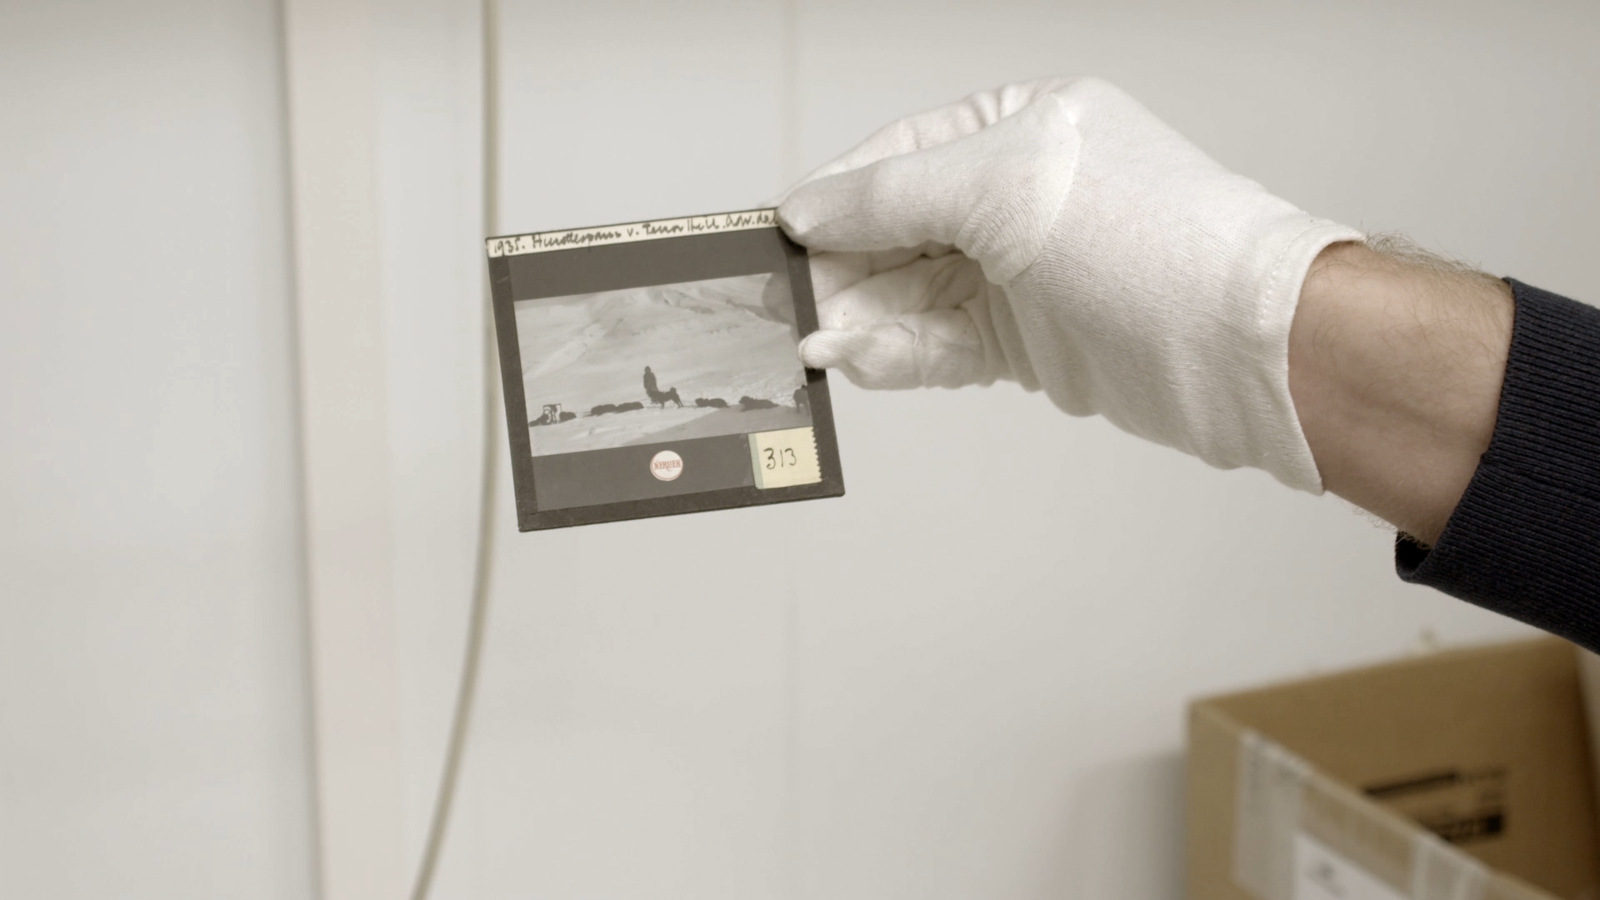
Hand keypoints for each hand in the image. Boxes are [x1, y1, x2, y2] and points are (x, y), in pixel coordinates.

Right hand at [779, 77, 1361, 491]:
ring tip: (815, 346)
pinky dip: (899, 357)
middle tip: (788, 308)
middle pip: (898, 231)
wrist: (1242, 347)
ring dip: (863, 322)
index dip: (836, 197)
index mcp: (1020, 127)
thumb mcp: (1005, 187)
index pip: (900, 155)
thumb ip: (893, 195)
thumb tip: (809, 211)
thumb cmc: (1152, 240)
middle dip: (843, 271)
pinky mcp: (1029, 343)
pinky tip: (860, 364)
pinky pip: (942, 346)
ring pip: (914, 295)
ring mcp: (1024, 273)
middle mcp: (1019, 196)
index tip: (778, 235)